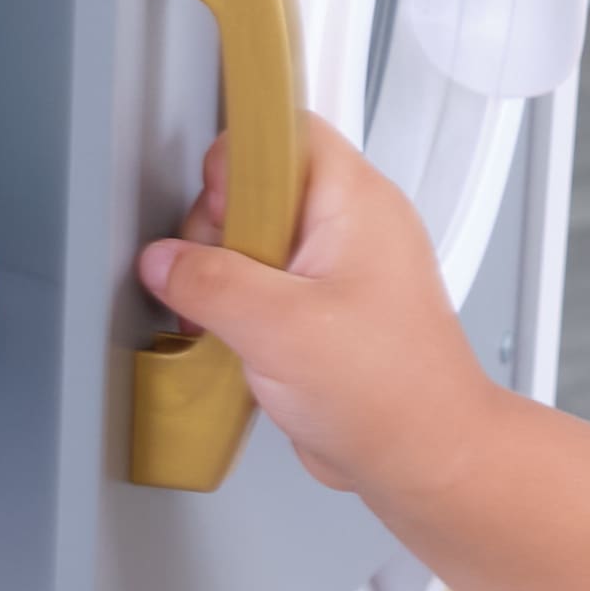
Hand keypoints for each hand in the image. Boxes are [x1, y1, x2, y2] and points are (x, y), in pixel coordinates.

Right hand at [138, 121, 498, 507]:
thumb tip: (164, 260)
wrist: (425, 459)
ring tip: (228, 322)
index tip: (216, 214)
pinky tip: (236, 342)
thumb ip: (208, 283)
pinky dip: (242, 310)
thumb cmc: (390, 393)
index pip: (284, 131)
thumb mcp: (277, 327)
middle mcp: (352, 225)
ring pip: (256, 242)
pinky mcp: (326, 312)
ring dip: (226, 280)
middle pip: (258, 188)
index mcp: (355, 200)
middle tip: (219, 282)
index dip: (238, 164)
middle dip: (219, 233)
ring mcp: (339, 269)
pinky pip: (267, 287)